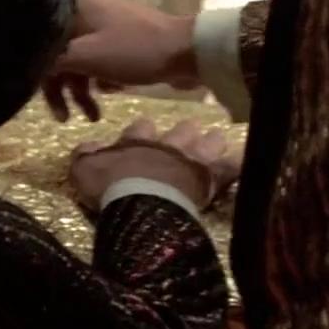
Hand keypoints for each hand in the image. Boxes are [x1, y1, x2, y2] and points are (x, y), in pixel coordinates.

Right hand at [43, 0, 198, 121]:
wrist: (188, 52)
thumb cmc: (133, 50)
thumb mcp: (84, 57)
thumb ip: (50, 62)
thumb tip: (23, 66)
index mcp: (73, 2)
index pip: (38, 32)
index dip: (31, 61)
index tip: (31, 88)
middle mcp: (85, 6)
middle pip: (56, 50)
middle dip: (61, 87)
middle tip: (62, 118)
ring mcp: (105, 21)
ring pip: (78, 57)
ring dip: (81, 89)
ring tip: (91, 117)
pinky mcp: (121, 37)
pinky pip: (97, 58)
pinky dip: (98, 78)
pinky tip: (107, 96)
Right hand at [68, 119, 240, 211]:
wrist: (140, 202)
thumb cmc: (109, 187)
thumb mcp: (83, 169)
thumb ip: (84, 154)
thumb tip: (87, 146)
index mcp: (136, 141)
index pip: (140, 126)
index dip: (142, 130)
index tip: (143, 132)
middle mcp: (167, 144)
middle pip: (181, 130)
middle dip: (185, 131)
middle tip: (188, 134)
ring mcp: (191, 159)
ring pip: (209, 142)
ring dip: (212, 143)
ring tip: (217, 141)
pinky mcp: (208, 177)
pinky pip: (231, 167)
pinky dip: (238, 164)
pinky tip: (245, 160)